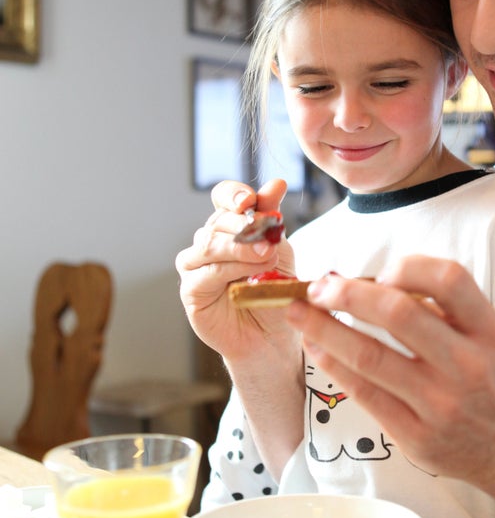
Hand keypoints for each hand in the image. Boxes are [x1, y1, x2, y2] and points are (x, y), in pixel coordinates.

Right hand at [176, 178, 295, 361]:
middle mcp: (209, 240)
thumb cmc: (274, 290)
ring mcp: (195, 264)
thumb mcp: (279, 248)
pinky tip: (248, 276)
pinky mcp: (191, 290)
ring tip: (266, 257)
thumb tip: (277, 183)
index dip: (233, 194)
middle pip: (218, 221)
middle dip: (246, 227)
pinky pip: (205, 273)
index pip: (223, 196)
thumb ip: (272, 218)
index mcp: (230, 225)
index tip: (250, 200)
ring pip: (209, 243)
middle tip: (270, 240)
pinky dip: (229, 270)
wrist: (273, 334)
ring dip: (239, 248)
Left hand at [285, 255, 494, 491]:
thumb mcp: (483, 335)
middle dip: (347, 294)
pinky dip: (333, 365)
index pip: (449, 279)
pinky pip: (364, 394)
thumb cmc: (487, 380)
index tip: (379, 272)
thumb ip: (439, 308)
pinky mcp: (417, 437)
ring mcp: (440, 404)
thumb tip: (369, 282)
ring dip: (324, 329)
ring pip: (370, 356)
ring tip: (298, 313)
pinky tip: (315, 348)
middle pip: (398, 314)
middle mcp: (466, 364)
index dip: (406, 268)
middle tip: (317, 287)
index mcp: (485, 329)